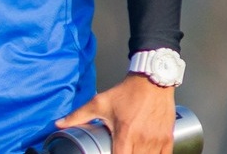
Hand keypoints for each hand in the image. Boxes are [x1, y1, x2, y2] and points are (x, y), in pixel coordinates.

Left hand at [55, 74, 176, 153]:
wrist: (151, 80)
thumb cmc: (125, 93)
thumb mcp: (99, 103)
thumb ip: (78, 116)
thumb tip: (58, 124)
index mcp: (125, 133)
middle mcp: (142, 139)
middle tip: (119, 152)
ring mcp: (157, 140)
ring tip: (131, 151)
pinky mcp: (168, 138)